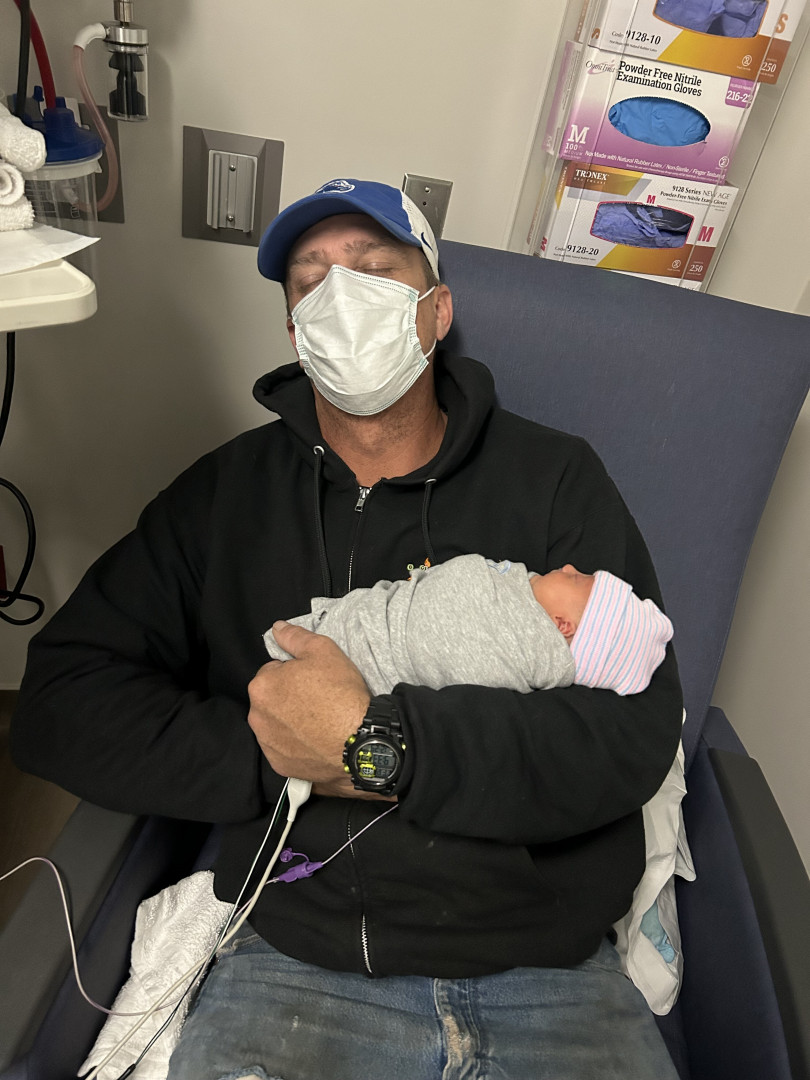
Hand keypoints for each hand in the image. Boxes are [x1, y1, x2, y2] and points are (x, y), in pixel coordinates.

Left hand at [247, 621, 370, 784]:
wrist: (359, 741)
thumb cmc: (341, 694)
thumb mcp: (323, 651)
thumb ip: (295, 637)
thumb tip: (277, 628)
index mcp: (262, 686)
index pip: (273, 672)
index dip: (295, 674)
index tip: (314, 680)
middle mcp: (257, 716)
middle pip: (272, 699)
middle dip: (289, 697)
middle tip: (319, 699)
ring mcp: (267, 744)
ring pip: (276, 724)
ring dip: (291, 721)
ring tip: (320, 721)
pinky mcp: (280, 765)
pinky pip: (284, 748)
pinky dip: (296, 744)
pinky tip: (316, 740)